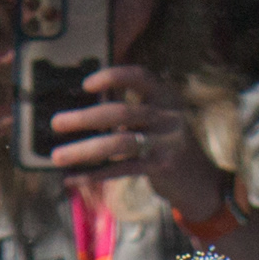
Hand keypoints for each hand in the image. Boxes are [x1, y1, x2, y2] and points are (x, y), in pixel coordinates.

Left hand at [49, 63, 210, 207]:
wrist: (202, 183)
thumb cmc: (169, 146)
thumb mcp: (159, 121)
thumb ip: (132, 111)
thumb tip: (86, 109)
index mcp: (166, 96)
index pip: (140, 76)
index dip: (113, 77)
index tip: (86, 84)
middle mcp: (168, 115)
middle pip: (120, 112)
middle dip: (84, 118)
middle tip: (56, 123)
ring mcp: (167, 142)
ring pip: (117, 143)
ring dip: (83, 150)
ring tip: (58, 155)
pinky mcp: (162, 167)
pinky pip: (121, 169)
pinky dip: (95, 174)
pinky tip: (74, 178)